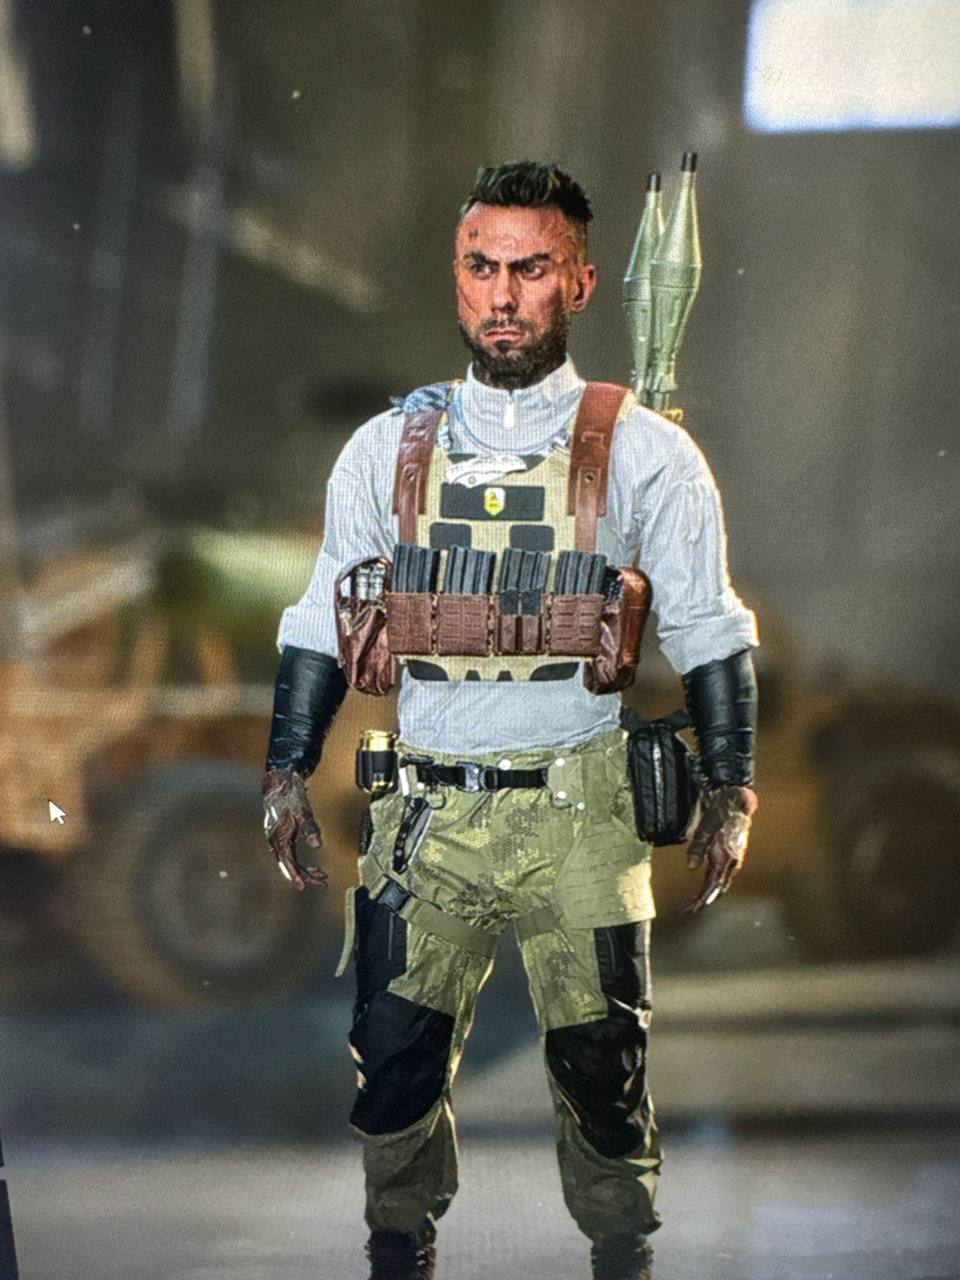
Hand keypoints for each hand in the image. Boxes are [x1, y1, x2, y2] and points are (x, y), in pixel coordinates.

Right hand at [261, 767, 327, 889]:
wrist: (280, 783)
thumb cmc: (289, 797)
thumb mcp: (302, 814)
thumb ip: (310, 830)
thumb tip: (316, 845)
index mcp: (279, 839)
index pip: (288, 864)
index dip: (297, 876)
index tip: (304, 886)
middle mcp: (277, 842)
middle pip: (291, 865)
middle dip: (307, 875)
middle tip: (322, 881)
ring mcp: (278, 839)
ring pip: (292, 861)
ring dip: (306, 869)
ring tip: (320, 874)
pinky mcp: (282, 835)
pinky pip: (291, 854)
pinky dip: (301, 861)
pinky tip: (311, 863)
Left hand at [685, 784, 757, 912]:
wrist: (738, 801)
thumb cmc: (721, 812)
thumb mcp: (706, 827)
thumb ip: (698, 847)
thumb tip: (690, 868)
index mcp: (726, 856)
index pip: (715, 883)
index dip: (705, 897)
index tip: (696, 908)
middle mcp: (732, 861)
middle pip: (718, 886)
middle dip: (704, 899)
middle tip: (690, 910)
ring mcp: (733, 859)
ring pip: (721, 882)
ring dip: (709, 894)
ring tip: (695, 904)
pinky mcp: (732, 855)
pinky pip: (723, 875)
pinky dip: (714, 885)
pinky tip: (707, 888)